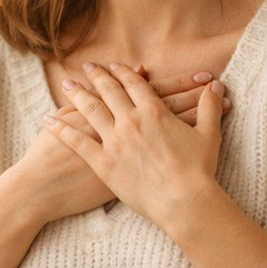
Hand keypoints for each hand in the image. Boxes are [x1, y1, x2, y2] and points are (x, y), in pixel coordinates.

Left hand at [46, 61, 224, 227]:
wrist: (184, 201)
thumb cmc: (199, 171)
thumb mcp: (209, 135)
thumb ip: (209, 108)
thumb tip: (217, 87)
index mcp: (154, 112)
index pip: (134, 84)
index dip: (123, 72)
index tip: (114, 65)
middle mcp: (130, 121)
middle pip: (109, 92)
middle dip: (97, 76)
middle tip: (87, 67)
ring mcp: (114, 142)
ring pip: (90, 110)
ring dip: (77, 94)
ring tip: (66, 83)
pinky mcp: (103, 163)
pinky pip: (77, 142)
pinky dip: (61, 129)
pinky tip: (49, 120)